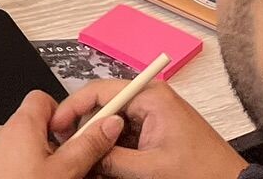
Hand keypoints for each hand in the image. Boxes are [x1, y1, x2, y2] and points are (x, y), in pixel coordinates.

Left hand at [0, 90, 122, 178]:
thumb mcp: (65, 171)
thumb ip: (88, 146)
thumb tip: (108, 125)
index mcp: (21, 125)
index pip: (44, 99)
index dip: (64, 115)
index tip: (78, 135)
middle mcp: (1, 133)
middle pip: (36, 128)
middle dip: (57, 146)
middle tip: (72, 167)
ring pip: (23, 148)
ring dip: (41, 161)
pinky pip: (8, 162)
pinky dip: (23, 170)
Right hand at [50, 79, 243, 178]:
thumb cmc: (206, 172)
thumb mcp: (152, 169)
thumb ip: (112, 159)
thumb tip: (81, 155)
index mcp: (151, 97)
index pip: (99, 91)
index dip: (73, 108)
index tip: (56, 126)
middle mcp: (151, 99)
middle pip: (103, 106)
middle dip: (85, 128)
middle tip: (69, 147)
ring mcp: (154, 113)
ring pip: (111, 122)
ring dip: (98, 141)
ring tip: (86, 159)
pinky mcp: (156, 129)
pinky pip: (124, 134)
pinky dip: (113, 149)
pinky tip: (104, 164)